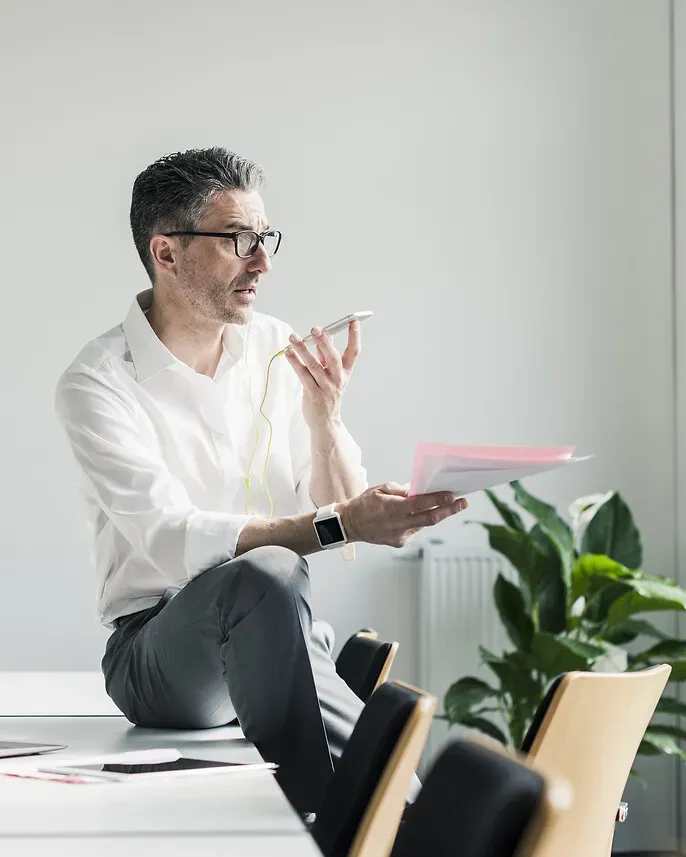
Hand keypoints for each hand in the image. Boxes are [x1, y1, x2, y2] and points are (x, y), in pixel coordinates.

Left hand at [284, 321, 360, 428]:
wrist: (325, 422)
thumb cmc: (327, 395)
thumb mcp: (330, 376)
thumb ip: (325, 358)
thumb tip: (319, 338)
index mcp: (345, 373)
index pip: (354, 352)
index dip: (355, 336)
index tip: (353, 320)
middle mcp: (337, 379)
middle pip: (333, 357)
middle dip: (325, 342)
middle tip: (316, 328)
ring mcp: (326, 387)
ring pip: (314, 365)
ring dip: (302, 349)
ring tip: (293, 337)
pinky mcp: (313, 394)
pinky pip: (303, 375)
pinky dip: (295, 363)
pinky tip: (288, 353)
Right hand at [337, 482, 468, 547]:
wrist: (350, 525)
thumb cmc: (365, 504)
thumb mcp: (381, 490)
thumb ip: (401, 491)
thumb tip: (420, 491)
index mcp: (391, 508)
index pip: (420, 504)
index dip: (438, 500)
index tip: (452, 495)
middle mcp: (397, 524)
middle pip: (430, 519)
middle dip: (449, 510)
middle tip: (463, 502)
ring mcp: (400, 536)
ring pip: (424, 524)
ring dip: (436, 514)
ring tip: (449, 505)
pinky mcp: (400, 543)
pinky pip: (415, 529)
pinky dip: (419, 521)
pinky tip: (419, 515)